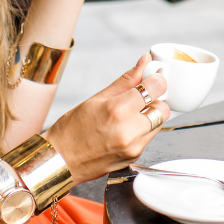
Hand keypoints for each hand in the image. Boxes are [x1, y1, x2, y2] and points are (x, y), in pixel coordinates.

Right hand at [44, 54, 168, 184]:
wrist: (60, 161)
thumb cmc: (72, 129)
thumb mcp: (97, 97)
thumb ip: (126, 80)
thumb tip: (145, 62)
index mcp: (118, 110)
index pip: (155, 88)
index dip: (157, 80)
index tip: (153, 77)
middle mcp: (130, 131)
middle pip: (163, 108)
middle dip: (155, 100)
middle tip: (140, 97)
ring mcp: (134, 147)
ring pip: (158, 124)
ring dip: (149, 116)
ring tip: (128, 115)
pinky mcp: (134, 158)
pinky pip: (148, 138)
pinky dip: (142, 130)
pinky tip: (123, 129)